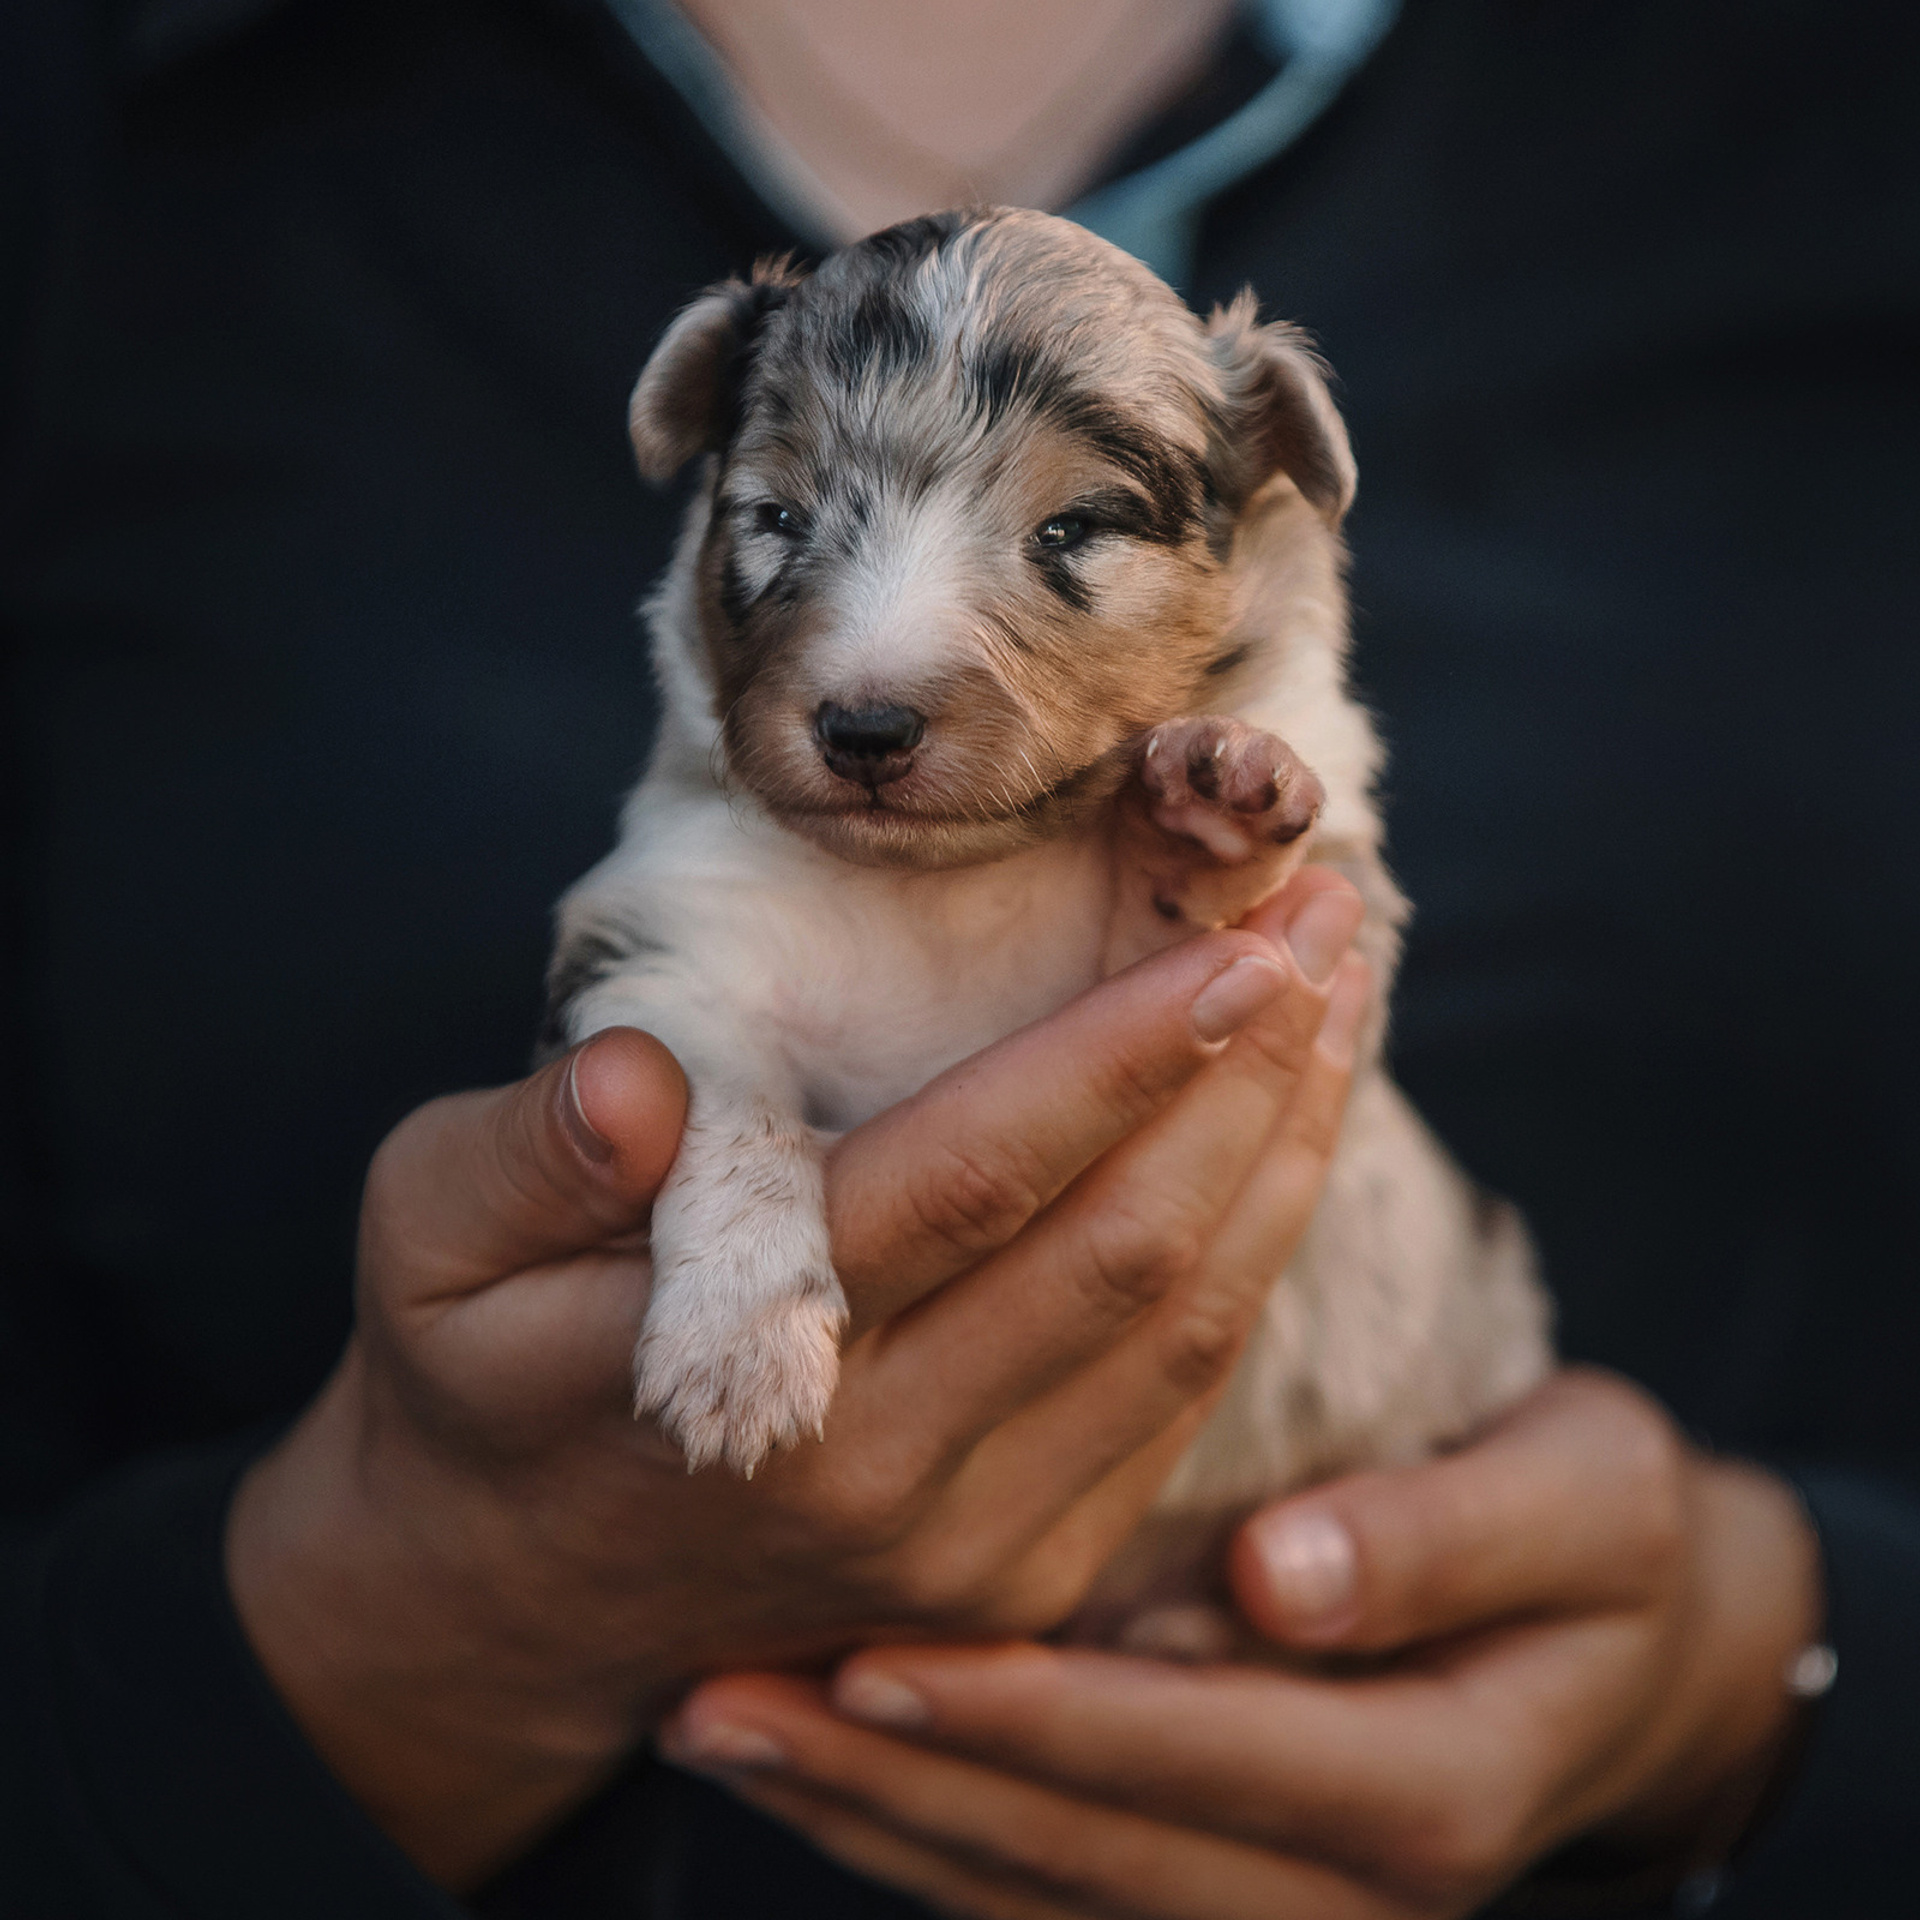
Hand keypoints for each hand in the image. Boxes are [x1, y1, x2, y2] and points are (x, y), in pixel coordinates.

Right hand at [226, 868, 1368, 1887]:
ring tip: (1343, 1005)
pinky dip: (1251, 1259)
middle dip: (1248, 1074)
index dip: (1120, 1055)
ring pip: (1181, 1327)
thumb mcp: (431, 1240)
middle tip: (1330, 920)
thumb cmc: (473, 1375)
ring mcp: (967, 1545)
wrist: (513, 1597)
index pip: (974, 1181)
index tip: (1237, 940)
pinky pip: (1176, 1402)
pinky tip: (1285, 1146)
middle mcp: (880, 1471)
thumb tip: (632, 1082)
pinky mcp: (1022, 1574)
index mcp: (744, 1365)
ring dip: (1280, 1156)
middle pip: (1123, 1251)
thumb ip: (524, 1157)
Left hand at [666, 1371, 1823, 1917]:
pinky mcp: (1216, 1890)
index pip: (1188, 1759)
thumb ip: (1438, 1539)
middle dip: (894, 1782)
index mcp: (1427, 1792)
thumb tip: (1280, 1582)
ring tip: (718, 1730)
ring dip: (869, 1819)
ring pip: (1036, 1892)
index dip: (1028, 1715)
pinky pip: (1045, 1891)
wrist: (1634, 1649)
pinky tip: (817, 1769)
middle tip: (718, 1702)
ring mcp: (1274, 1914)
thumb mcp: (1577, 1501)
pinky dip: (923, 1837)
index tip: (874, 1656)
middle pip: (1078, 1853)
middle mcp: (1337, 1897)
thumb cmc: (1598, 1539)